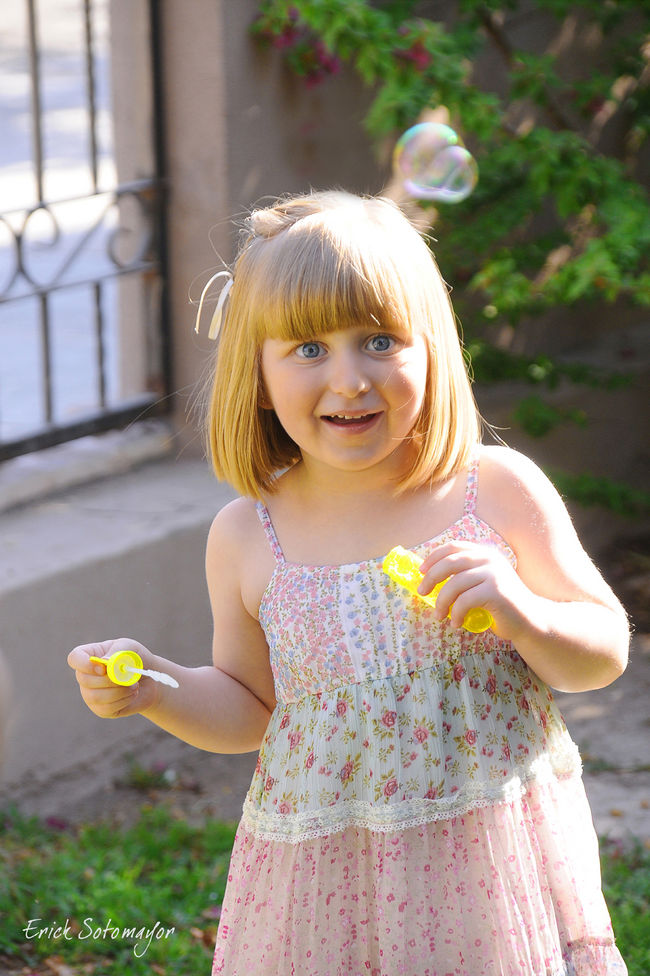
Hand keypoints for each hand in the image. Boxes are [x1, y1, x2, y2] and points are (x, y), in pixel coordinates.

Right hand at [67, 638, 159, 718]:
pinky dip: (123, 701)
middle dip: (109, 679)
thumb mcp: (130, 648)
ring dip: (119, 691)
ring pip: (95, 696)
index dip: (84, 664)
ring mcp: (90, 693)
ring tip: (134, 685)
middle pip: (84, 679)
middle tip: (127, 676)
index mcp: (89, 655)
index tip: (103, 668)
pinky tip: (132, 694)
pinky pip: (106, 708)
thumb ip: (118, 650)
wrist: (149, 679)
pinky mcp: (101, 709)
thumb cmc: (136, 659)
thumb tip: (104, 662)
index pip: (74, 658)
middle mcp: (85, 675)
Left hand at [417, 541, 534, 640]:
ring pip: (454, 584)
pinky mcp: (495, 591)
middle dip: (431, 578)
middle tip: (422, 592)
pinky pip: (464, 601)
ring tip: (439, 615)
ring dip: (441, 602)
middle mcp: (489, 559)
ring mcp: (493, 574)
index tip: (421, 571)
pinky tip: (456, 623)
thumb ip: (463, 576)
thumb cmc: (501, 604)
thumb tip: (428, 579)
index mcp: (485, 553)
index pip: (453, 547)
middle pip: (449, 562)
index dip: (433, 557)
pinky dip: (455, 614)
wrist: (530, 620)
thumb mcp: (481, 583)